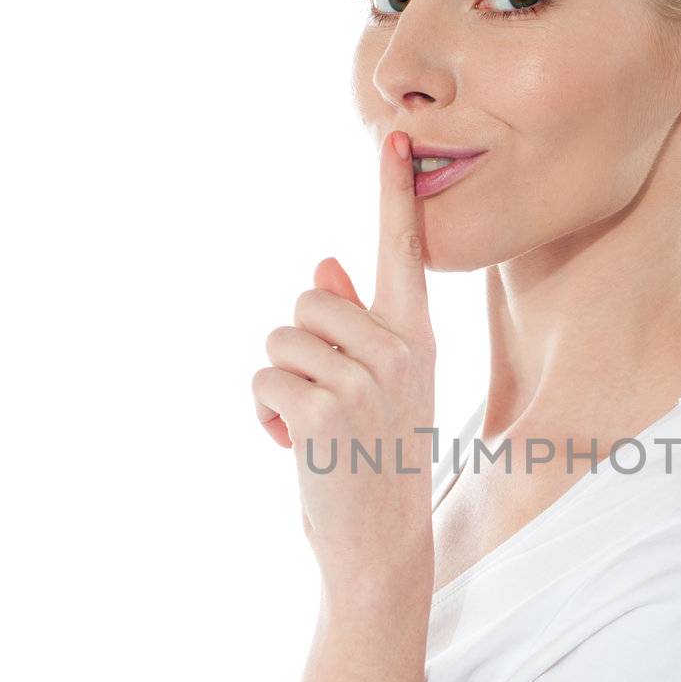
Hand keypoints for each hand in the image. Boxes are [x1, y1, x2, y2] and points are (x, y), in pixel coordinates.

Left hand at [251, 131, 435, 591]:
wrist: (383, 548)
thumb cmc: (380, 462)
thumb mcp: (383, 392)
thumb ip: (358, 326)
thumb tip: (322, 264)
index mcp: (417, 340)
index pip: (403, 251)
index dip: (392, 190)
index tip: (395, 133)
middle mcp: (398, 351)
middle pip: (308, 300)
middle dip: (299, 346)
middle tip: (328, 402)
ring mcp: (363, 380)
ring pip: (279, 338)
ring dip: (280, 384)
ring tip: (315, 429)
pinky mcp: (323, 409)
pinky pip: (262, 378)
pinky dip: (265, 415)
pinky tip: (296, 448)